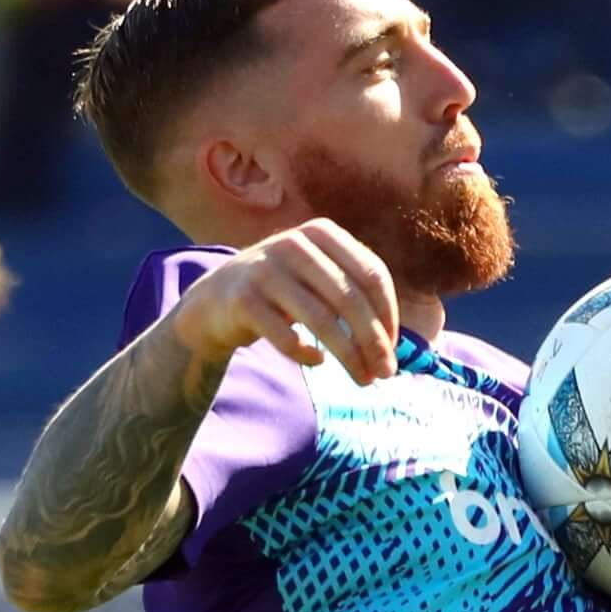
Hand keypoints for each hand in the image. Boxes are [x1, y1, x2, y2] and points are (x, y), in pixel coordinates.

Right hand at [169, 219, 401, 386]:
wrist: (217, 299)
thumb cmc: (283, 292)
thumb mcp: (319, 277)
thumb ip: (354, 293)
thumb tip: (393, 345)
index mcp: (321, 233)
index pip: (372, 275)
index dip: (389, 315)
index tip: (394, 348)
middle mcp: (294, 244)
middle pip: (350, 299)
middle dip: (373, 342)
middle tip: (385, 373)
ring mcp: (266, 269)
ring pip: (321, 320)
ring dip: (348, 357)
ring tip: (362, 378)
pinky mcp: (243, 300)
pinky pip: (286, 336)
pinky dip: (307, 355)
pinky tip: (316, 362)